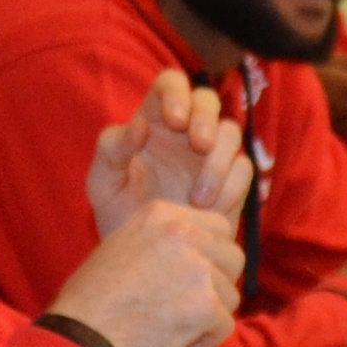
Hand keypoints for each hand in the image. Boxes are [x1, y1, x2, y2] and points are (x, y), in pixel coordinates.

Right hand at [47, 202, 246, 346]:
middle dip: (216, 286)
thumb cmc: (92, 298)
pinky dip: (204, 341)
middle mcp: (184, 234)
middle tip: (185, 306)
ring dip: (208, 317)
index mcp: (163, 214)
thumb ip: (165, 241)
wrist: (82, 334)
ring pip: (230, 296)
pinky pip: (224, 326)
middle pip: (233, 258)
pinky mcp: (204, 306)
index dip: (211, 256)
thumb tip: (203, 252)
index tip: (191, 278)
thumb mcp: (124, 245)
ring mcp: (197, 269)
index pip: (219, 227)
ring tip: (171, 326)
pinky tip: (174, 344)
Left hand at [84, 69, 246, 233]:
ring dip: (218, 162)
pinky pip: (244, 169)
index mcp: (153, 121)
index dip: (177, 92)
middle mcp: (185, 132)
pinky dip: (230, 187)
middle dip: (206, 119)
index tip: (175, 120)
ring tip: (197, 199)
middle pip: (207, 99)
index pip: (170, 83)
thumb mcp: (102, 184)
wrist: (146, 263)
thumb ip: (111, 150)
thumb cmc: (118, 217)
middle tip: (198, 145)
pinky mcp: (231, 184)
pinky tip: (209, 211)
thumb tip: (140, 125)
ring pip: (230, 134)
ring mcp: (211, 156)